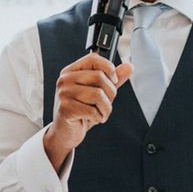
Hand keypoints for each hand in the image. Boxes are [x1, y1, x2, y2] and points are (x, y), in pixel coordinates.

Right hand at [44, 52, 132, 170]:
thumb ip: (112, 80)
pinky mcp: (65, 109)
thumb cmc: (80, 111)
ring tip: (100, 113)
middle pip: (99, 77)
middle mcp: (65, 80)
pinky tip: (92, 119)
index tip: (114, 80)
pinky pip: (93, 110)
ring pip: (98, 94)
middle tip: (105, 103)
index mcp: (71, 72)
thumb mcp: (98, 93)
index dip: (109, 67)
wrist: (65, 133)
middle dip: (110, 93)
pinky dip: (99, 117)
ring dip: (106, 108)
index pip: (93, 58)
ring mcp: (64, 94)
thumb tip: (129, 67)